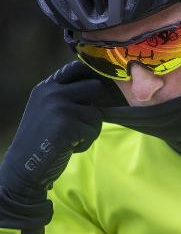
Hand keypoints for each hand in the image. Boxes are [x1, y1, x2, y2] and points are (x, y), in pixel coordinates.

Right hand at [0, 61, 112, 201]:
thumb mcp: (50, 110)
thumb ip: (69, 96)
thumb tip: (103, 88)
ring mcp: (58, 107)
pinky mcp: (66, 124)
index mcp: (47, 86)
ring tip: (71, 139)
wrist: (23, 166)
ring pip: (97, 114)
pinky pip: (92, 131)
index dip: (96, 76)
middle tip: (85, 124)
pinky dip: (85, 143)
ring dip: (90, 131)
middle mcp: (52, 92)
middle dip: (97, 108)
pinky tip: (68, 147)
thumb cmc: (43, 140)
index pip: (78, 67)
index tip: (102, 90)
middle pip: (96, 87)